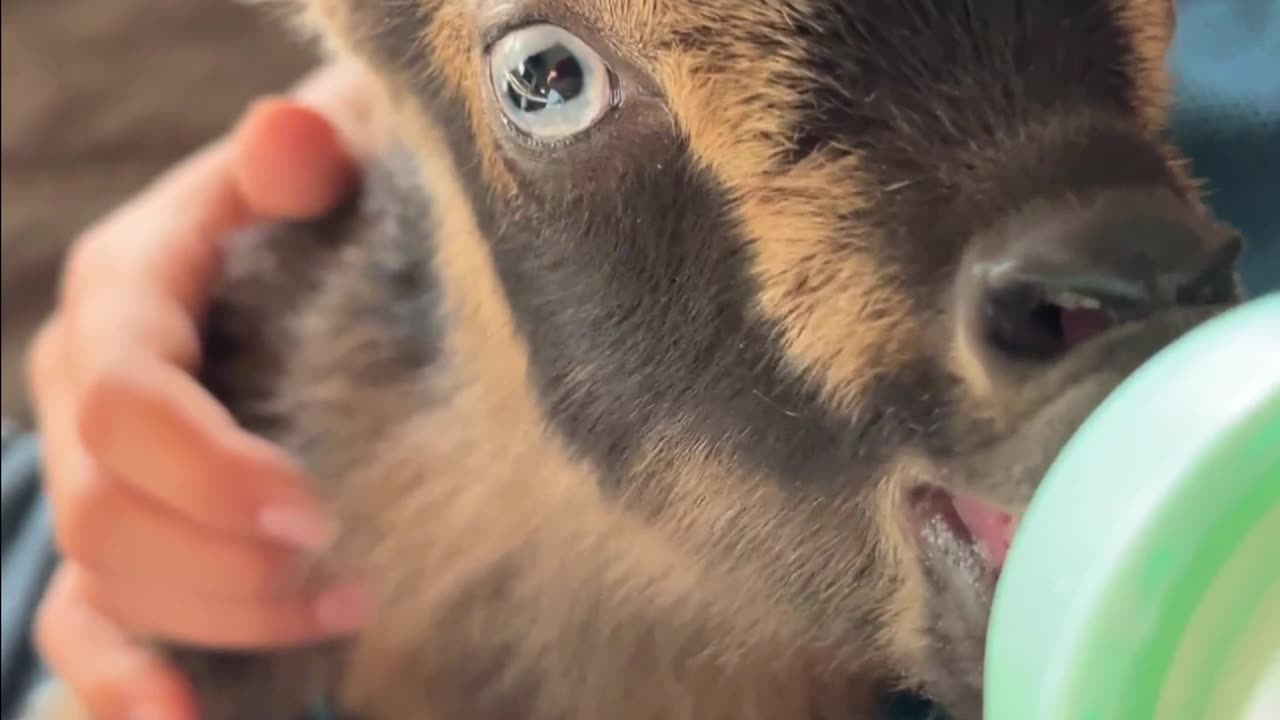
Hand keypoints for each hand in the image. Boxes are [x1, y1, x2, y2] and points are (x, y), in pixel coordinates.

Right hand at [26, 60, 384, 719]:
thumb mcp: (319, 170)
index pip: (128, 398)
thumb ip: (304, 155)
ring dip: (218, 620)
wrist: (302, 264)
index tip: (315, 511)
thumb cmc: (321, 217)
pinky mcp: (115, 536)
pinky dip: (126, 685)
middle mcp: (84, 389)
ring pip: (101, 581)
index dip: (208, 468)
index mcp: (127, 294)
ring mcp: (90, 471)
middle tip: (349, 579)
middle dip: (228, 564)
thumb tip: (297, 134)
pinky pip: (85, 627)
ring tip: (345, 613)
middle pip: (106, 512)